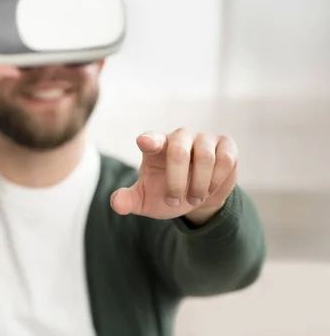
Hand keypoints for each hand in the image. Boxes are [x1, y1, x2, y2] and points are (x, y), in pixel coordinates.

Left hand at [110, 128, 237, 225]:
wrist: (197, 198)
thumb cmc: (166, 193)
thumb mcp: (144, 200)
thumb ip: (128, 200)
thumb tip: (117, 204)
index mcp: (155, 146)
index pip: (151, 139)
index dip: (149, 140)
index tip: (144, 143)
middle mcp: (179, 137)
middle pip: (178, 151)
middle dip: (177, 181)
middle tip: (174, 201)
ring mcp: (203, 139)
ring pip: (205, 156)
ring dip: (199, 184)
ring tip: (194, 198)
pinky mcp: (225, 145)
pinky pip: (225, 159)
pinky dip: (217, 179)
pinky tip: (210, 189)